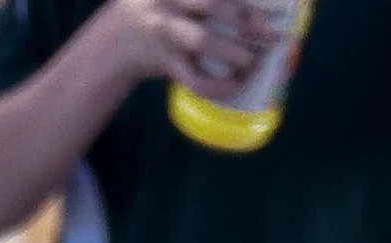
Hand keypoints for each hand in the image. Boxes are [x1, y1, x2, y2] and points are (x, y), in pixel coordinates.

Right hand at [101, 0, 275, 100]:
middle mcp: (169, 1)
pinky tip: (236, 84)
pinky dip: (219, 86)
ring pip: (201, 40)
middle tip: (271, 35)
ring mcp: (164, 32)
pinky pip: (195, 79)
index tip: (271, 12)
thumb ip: (211, 2)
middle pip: (211, 3)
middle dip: (247, 20)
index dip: (246, 2)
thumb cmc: (165, 10)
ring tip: (253, 62)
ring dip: (233, 52)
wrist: (118, 39)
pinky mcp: (165, 63)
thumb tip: (262, 18)